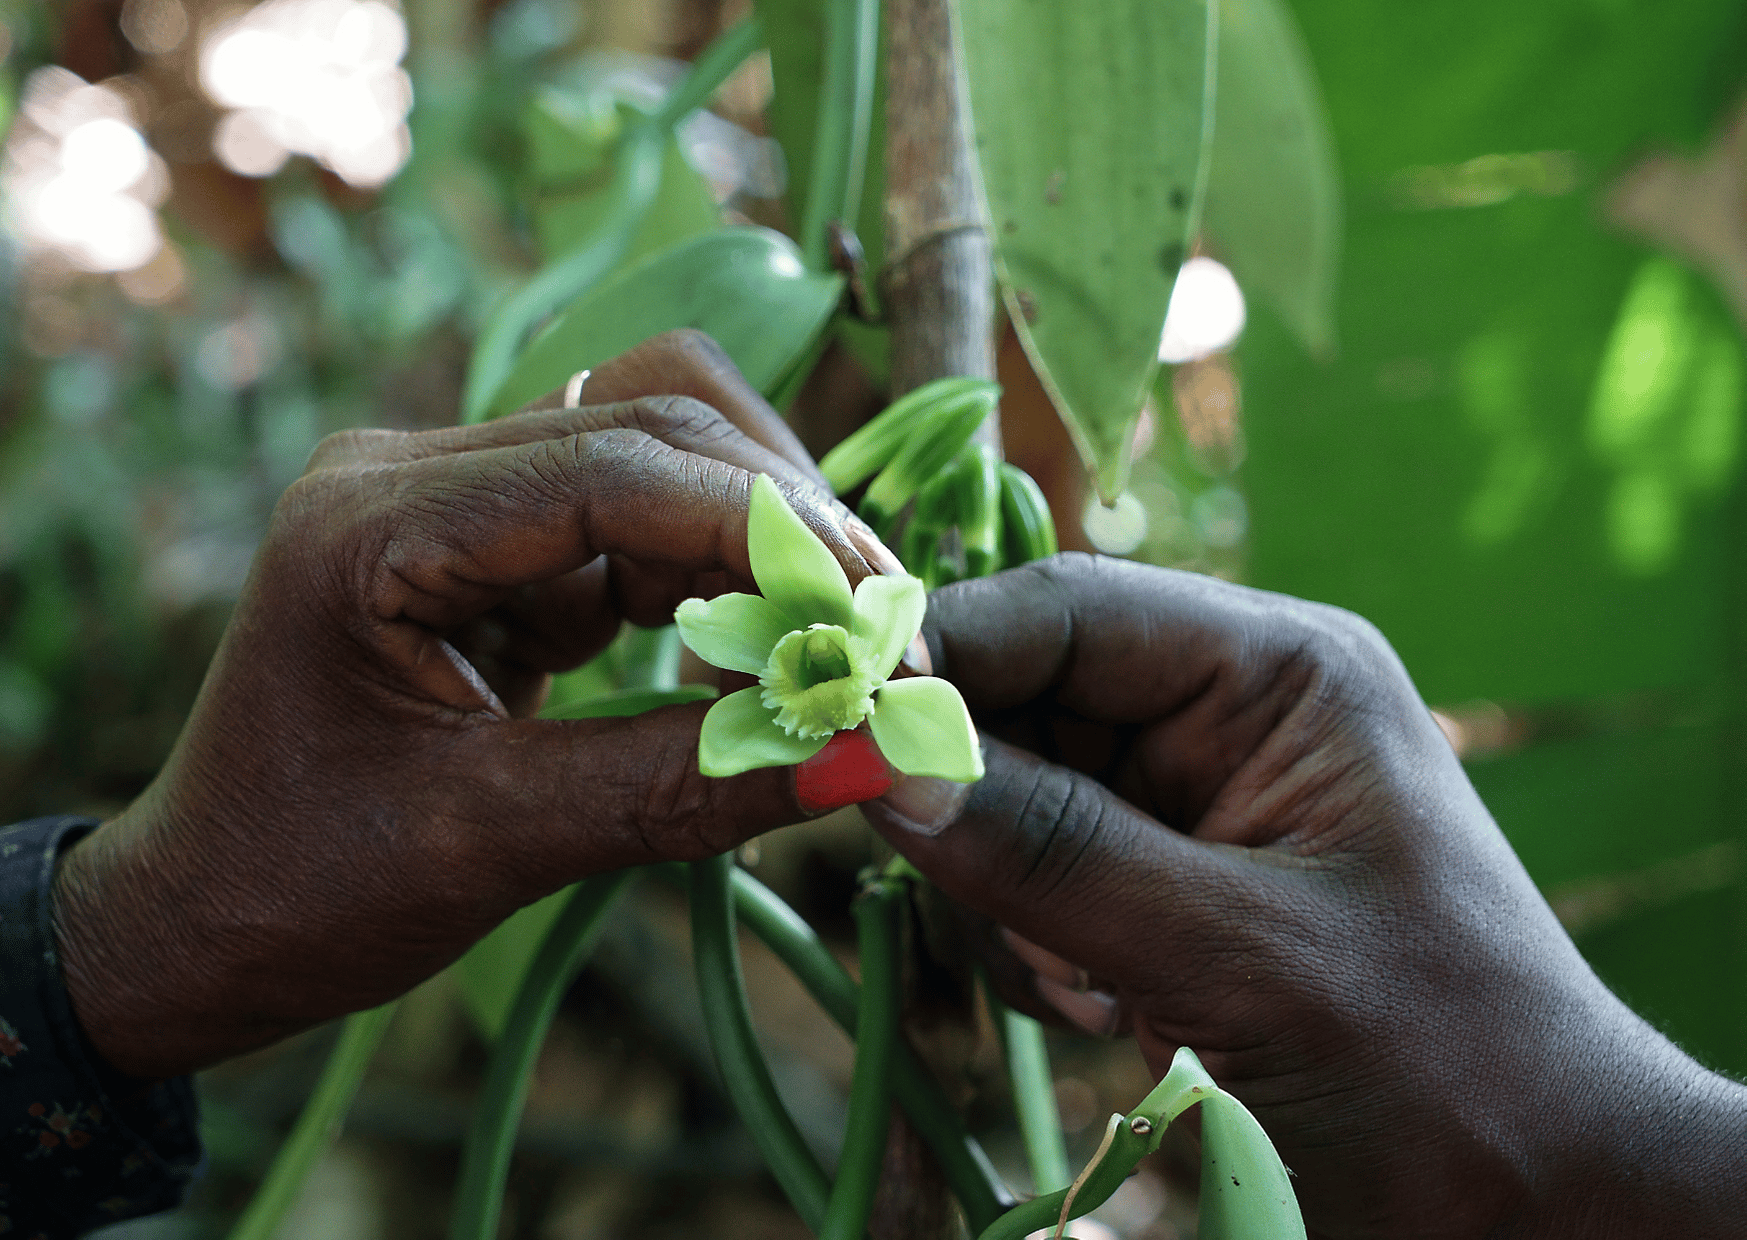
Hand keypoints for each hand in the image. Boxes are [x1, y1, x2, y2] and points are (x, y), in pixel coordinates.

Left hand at [52, 331, 903, 1079]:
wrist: (196, 922)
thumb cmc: (302, 892)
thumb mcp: (493, 844)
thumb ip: (681, 789)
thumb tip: (861, 758)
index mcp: (374, 524)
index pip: (614, 469)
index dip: (766, 532)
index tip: (881, 614)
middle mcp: (411, 474)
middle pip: (652, 421)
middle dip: (781, 525)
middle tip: (881, 636)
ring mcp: (452, 501)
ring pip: (658, 455)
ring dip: (753, 547)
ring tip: (818, 661)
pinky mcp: (491, 548)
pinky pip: (634, 527)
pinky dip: (709, 584)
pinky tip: (745, 666)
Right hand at [863, 553, 1746, 1238]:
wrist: (1540, 1206)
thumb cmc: (1438, 1063)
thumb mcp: (1236, 952)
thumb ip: (1051, 851)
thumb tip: (875, 762)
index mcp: (1281, 669)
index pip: (1068, 610)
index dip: (942, 654)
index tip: (834, 725)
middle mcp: (1232, 713)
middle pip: (1027, 702)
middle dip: (977, 804)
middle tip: (973, 906)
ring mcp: (1197, 802)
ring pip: (1014, 799)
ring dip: (1011, 900)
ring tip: (1093, 994)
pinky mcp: (1171, 886)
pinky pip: (1040, 878)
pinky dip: (1035, 947)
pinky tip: (1111, 1015)